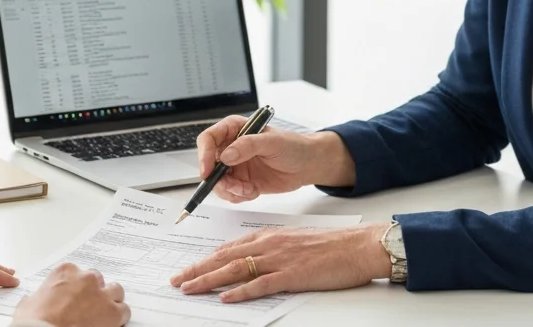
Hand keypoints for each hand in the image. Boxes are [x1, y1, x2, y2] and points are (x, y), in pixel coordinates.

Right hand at [14, 262, 129, 326]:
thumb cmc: (35, 322)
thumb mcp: (28, 304)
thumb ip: (36, 297)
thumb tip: (33, 301)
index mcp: (65, 272)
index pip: (78, 273)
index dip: (77, 287)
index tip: (74, 296)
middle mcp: (86, 279)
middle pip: (97, 279)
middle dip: (94, 291)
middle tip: (88, 305)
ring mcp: (101, 294)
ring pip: (115, 291)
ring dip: (111, 300)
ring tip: (104, 312)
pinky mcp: (112, 311)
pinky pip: (124, 310)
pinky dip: (120, 317)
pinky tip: (112, 323)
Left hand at [168, 224, 391, 302]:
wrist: (356, 245)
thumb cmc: (330, 245)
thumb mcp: (294, 241)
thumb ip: (271, 249)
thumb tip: (252, 262)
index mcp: (269, 235)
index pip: (229, 247)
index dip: (206, 259)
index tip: (188, 268)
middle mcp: (269, 244)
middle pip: (225, 257)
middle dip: (198, 269)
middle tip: (177, 280)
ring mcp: (279, 259)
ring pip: (236, 269)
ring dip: (209, 280)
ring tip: (190, 288)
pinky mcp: (292, 274)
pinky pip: (261, 284)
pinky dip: (241, 291)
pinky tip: (227, 298)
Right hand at [196, 117, 353, 202]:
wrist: (307, 165)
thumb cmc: (294, 146)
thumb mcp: (273, 142)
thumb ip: (249, 145)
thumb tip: (226, 155)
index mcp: (235, 130)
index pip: (208, 139)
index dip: (204, 154)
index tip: (208, 171)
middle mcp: (231, 147)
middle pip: (208, 164)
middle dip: (218, 179)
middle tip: (235, 186)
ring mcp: (235, 166)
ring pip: (217, 182)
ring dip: (230, 190)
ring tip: (249, 190)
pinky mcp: (241, 181)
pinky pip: (229, 193)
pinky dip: (238, 196)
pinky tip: (253, 191)